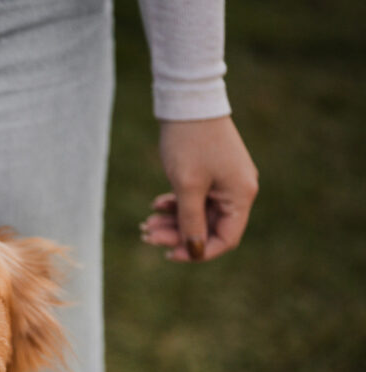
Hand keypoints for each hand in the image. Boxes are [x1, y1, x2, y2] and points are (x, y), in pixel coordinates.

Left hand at [141, 116, 258, 261]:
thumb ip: (190, 221)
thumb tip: (194, 250)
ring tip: (145, 223)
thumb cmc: (189, 143)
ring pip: (199, 214)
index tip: (169, 254)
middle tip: (146, 234)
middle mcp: (238, 190)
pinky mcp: (212, 172)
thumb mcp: (186, 186)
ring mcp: (225, 181)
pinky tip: (156, 204)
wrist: (188, 102)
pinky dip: (176, 205)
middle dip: (178, 235)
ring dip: (173, 222)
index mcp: (241, 195)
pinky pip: (196, 199)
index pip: (225, 238)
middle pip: (209, 227)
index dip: (198, 251)